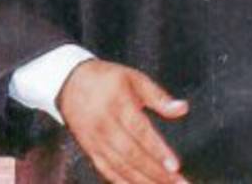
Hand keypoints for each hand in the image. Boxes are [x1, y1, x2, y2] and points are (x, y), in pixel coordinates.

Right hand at [57, 60, 188, 183]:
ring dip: (144, 182)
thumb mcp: (134, 78)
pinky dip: (124, 183)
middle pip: (132, 155)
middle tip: (179, 183)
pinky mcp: (90, 150)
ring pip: (120, 168)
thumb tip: (182, 108)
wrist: (68, 82)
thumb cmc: (106, 78)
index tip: (175, 166)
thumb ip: (159, 96)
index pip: (140, 132)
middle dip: (156, 173)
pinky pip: (107, 172)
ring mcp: (95, 140)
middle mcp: (105, 125)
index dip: (158, 151)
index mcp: (118, 104)